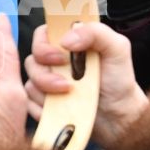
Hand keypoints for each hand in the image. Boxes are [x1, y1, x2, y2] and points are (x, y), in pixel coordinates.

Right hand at [26, 21, 147, 148]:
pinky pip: (30, 103)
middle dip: (45, 74)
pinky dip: (42, 108)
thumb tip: (65, 40)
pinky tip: (61, 109)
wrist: (118, 116)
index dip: (43, 45)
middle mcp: (55, 60)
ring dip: (46, 91)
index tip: (60, 57)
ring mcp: (47, 82)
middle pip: (32, 60)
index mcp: (69, 42)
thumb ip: (96, 33)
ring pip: (30, 82)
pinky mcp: (44, 102)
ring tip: (68, 95)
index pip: (42, 34)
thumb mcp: (117, 49)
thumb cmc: (119, 81)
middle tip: (66, 84)